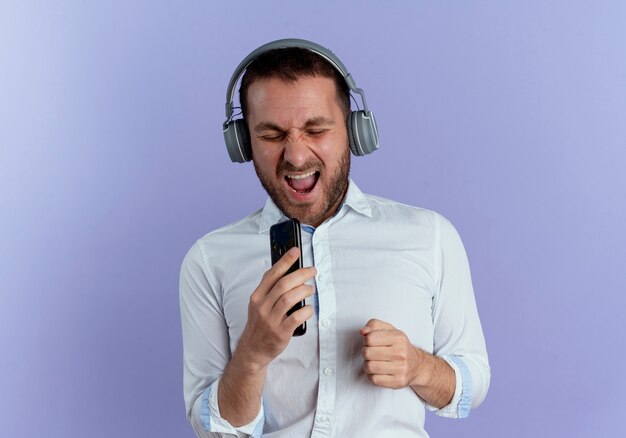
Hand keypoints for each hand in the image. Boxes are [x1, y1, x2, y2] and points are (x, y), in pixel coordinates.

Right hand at [237, 247, 315, 370]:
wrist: (253, 349)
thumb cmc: (260, 324)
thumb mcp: (259, 304)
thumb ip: (271, 290)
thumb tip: (290, 272)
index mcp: (257, 296)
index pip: (272, 274)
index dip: (285, 261)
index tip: (295, 251)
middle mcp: (262, 306)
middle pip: (284, 284)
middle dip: (301, 274)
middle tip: (312, 271)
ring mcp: (271, 320)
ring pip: (289, 298)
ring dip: (304, 291)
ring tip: (310, 289)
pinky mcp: (280, 332)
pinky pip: (296, 317)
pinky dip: (306, 311)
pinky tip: (309, 308)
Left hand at [360, 319, 426, 388]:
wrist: (417, 365)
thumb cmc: (400, 346)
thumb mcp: (390, 330)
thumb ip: (374, 325)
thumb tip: (363, 331)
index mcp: (398, 337)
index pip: (369, 338)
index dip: (366, 340)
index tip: (371, 343)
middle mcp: (401, 352)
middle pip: (367, 353)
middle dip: (366, 353)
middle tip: (372, 353)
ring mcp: (401, 368)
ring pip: (369, 367)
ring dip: (367, 365)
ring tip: (374, 362)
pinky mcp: (398, 381)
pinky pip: (374, 379)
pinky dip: (372, 376)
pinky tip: (379, 372)